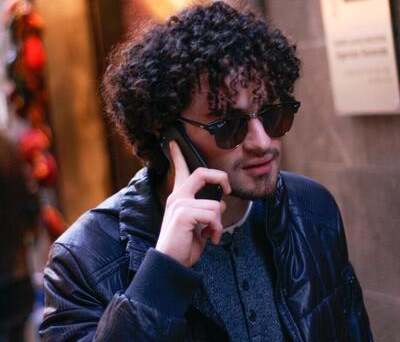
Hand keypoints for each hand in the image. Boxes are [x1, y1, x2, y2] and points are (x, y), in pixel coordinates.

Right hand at [155, 141, 230, 266]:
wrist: (171, 263)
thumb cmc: (184, 243)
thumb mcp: (197, 223)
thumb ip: (206, 209)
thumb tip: (220, 203)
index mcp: (179, 196)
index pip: (179, 170)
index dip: (178, 155)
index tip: (173, 143)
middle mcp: (178, 196)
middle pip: (202, 173)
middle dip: (220, 178)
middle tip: (227, 188)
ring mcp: (179, 203)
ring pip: (215, 204)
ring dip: (219, 223)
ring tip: (210, 234)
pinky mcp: (183, 214)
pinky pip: (212, 215)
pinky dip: (216, 229)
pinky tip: (209, 238)